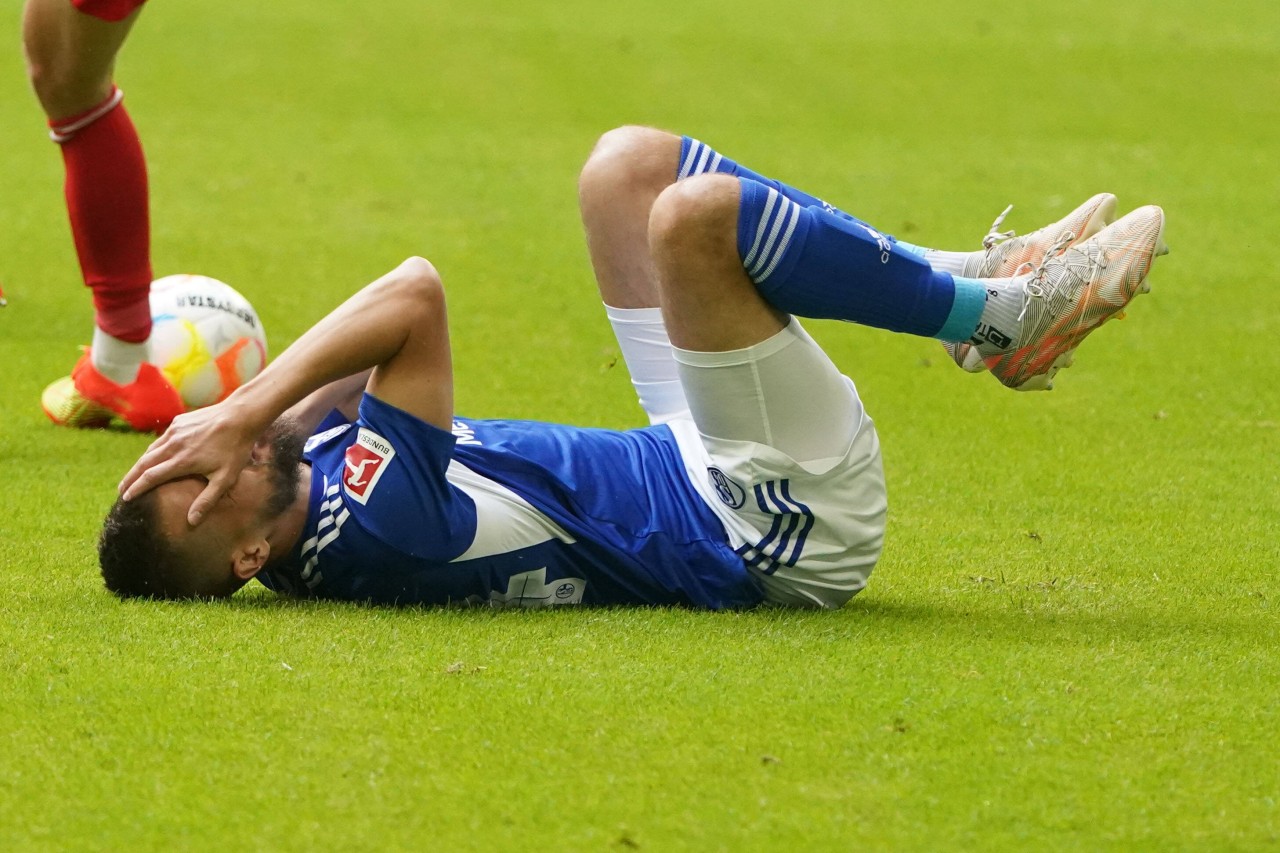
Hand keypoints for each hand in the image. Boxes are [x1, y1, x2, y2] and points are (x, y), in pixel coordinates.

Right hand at [118, 400, 263, 525]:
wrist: (241, 415)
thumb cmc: (236, 449)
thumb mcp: (226, 479)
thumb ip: (207, 500)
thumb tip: (192, 522)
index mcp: (182, 461)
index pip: (150, 478)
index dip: (136, 489)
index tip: (125, 498)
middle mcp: (173, 445)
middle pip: (143, 464)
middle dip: (130, 478)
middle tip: (121, 490)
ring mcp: (175, 431)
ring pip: (150, 451)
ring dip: (139, 464)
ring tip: (132, 476)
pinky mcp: (179, 422)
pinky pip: (161, 439)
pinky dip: (152, 451)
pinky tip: (152, 457)